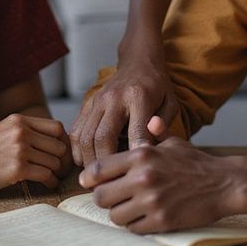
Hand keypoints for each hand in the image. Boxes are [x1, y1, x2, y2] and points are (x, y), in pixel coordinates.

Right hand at [0, 113, 71, 195]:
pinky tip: (48, 185)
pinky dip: (50, 182)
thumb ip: (24, 132)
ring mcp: (19, 149)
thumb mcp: (2, 132)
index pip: (56, 127)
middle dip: (63, 160)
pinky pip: (46, 175)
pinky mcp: (17, 169)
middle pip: (59, 145)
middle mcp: (21, 131)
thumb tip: (52, 143)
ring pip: (55, 161)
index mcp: (19, 120)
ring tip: (53, 178)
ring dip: (57, 173)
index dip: (63, 142)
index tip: (62, 154)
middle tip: (61, 170)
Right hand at [69, 52, 177, 166]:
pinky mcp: (87, 103)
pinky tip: (86, 162)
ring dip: (89, 161)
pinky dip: (77, 150)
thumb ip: (164, 121)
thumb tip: (152, 139)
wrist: (138, 61)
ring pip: (85, 137)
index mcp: (139, 96)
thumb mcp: (170, 101)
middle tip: (111, 184)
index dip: (135, 155)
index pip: (135, 132)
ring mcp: (98, 100)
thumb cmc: (157, 86)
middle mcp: (114, 98)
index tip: (136, 173)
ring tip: (98, 177)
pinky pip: (76, 131)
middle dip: (106, 165)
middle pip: (102, 138)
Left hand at [79, 139, 234, 232]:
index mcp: (142, 156)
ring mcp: (151, 201)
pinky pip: (133, 228)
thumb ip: (154, 134)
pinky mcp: (161, 221)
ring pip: (115, 215)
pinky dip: (135, 224)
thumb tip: (147, 122)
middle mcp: (143, 178)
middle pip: (101, 196)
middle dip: (104, 197)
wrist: (224, 183)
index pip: (100, 168)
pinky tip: (144, 215)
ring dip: (119, 213)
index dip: (89, 177)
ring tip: (130, 206)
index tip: (87, 182)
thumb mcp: (173, 143)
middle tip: (112, 196)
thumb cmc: (196, 162)